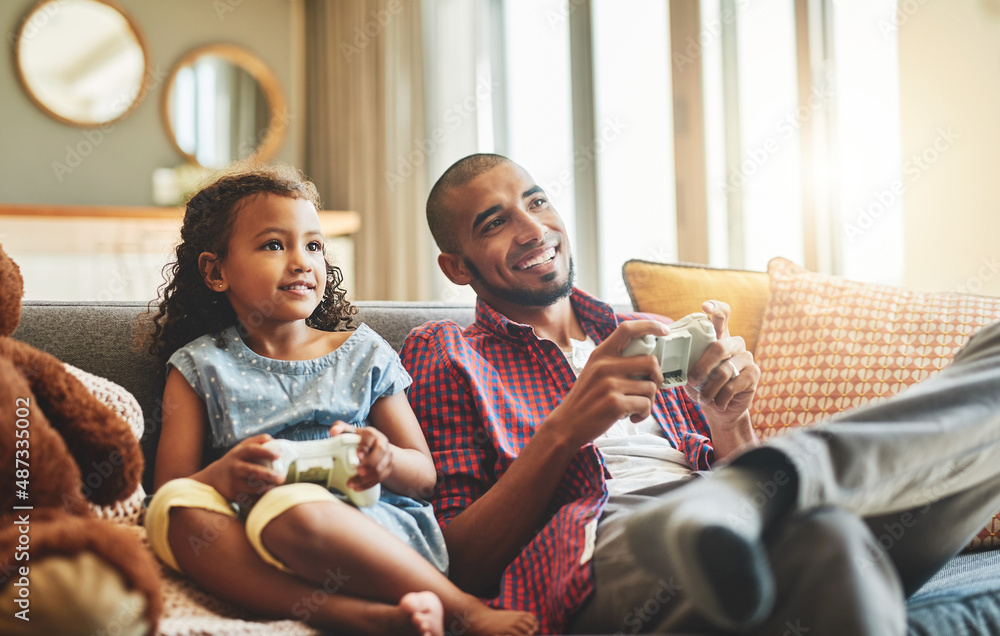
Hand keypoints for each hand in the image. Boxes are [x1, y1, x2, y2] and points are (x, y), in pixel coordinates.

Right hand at [193, 434, 281, 503]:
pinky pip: (250, 498)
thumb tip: (275, 441)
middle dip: (267, 475)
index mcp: (238, 453)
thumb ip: (258, 441)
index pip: (251, 450)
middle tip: (282, 478)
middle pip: (251, 471)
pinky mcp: (233, 495)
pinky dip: (259, 497)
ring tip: (276, 486)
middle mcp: (234, 467)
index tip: (278, 455)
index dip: (265, 452)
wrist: (214, 478)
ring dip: (266, 488)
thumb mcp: (243, 447)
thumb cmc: (236, 460)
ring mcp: (233, 482)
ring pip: (252, 487)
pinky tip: (265, 494)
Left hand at [329, 422, 392, 490]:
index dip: (364, 447)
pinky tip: (358, 487)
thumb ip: (340, 428)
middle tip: (358, 472)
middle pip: (381, 452)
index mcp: (372, 433)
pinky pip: (381, 477)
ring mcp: (387, 455)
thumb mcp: (349, 431)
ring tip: (352, 484)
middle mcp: (382, 442)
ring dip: (367, 478)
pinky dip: (369, 484)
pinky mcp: (388, 467)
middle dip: (370, 464)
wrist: (375, 446)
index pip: (370, 437)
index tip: (358, 457)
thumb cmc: (357, 439)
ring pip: (381, 468)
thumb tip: (333, 431)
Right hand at [547, 320, 669, 447]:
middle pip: (650, 362)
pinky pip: (645, 405)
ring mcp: (609, 384)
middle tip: (651, 387)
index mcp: (601, 354)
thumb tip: (650, 360)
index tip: (664, 330)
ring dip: (649, 400)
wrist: (567, 424)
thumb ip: (616, 362)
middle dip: (658, 377)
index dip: (650, 326)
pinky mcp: (615, 403)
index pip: (627, 329)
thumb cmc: (586, 399)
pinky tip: (633, 417)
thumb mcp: (594, 371)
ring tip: (636, 407)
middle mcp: (605, 365)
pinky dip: (644, 413)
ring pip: (651, 387)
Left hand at [685, 300, 759, 419]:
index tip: (704, 306)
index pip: (722, 314)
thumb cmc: (702, 385)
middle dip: (702, 367)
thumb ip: (684, 357)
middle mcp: (735, 343)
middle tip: (692, 381)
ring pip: (724, 371)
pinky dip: (720, 398)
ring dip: (709, 389)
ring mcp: (746, 357)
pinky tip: (717, 403)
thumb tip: (666, 352)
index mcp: (718, 337)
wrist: (719, 409)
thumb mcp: (689, 370)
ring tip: (703, 399)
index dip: (715, 307)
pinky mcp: (754, 373)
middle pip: (719, 347)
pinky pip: (732, 386)